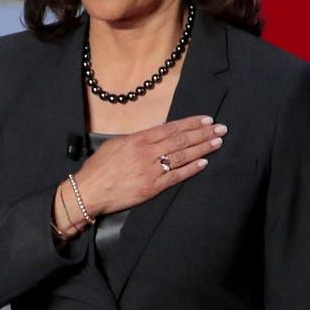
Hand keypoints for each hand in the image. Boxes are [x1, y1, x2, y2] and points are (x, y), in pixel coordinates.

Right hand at [68, 115, 226, 219]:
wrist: (89, 190)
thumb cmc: (99, 167)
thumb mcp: (115, 145)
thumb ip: (136, 139)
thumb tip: (153, 136)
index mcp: (138, 139)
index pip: (170, 128)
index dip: (190, 123)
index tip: (206, 119)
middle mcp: (147, 152)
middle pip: (180, 140)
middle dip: (203, 133)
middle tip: (220, 128)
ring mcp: (151, 170)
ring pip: (182, 156)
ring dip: (202, 148)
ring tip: (217, 142)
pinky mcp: (152, 187)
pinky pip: (176, 176)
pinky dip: (191, 169)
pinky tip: (203, 163)